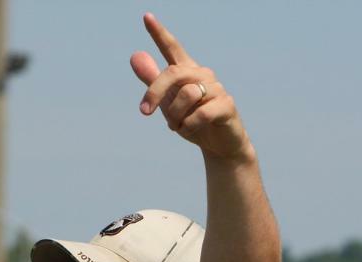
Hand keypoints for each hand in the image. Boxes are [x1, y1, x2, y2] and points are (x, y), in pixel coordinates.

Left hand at [130, 13, 252, 161]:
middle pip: (173, 73)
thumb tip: (135, 56)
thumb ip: (153, 80)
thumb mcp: (168, 102)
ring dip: (175, 116)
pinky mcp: (226, 105)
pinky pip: (200, 113)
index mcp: (188, 71)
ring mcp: (217, 88)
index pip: (172, 48)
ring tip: (178, 126)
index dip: (159, 33)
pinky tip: (190, 129)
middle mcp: (203, 74)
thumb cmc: (194, 120)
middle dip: (155, 93)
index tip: (146, 17)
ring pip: (187, 95)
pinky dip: (189, 125)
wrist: (219, 145)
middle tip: (145, 112)